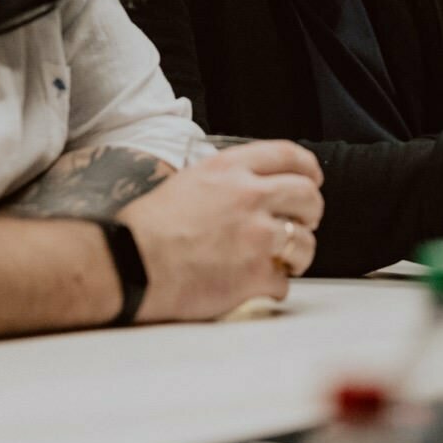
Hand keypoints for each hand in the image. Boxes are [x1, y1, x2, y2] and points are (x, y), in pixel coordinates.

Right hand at [120, 139, 323, 321]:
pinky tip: (257, 286)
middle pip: (309, 197)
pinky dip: (274, 287)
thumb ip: (226, 182)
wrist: (130, 263)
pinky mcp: (255, 273)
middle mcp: (249, 195)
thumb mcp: (189, 182)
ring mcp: (257, 235)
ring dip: (296, 254)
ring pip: (304, 242)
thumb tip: (249, 191)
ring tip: (281, 261)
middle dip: (311, 213)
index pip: (289, 155)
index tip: (313, 179)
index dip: (308, 169)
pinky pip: (284, 282)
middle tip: (303, 224)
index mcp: (231, 169)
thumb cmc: (147, 227)